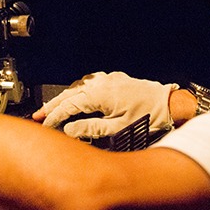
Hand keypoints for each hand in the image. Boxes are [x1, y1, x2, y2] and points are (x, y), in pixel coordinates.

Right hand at [32, 71, 177, 138]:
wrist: (170, 104)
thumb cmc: (149, 117)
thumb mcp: (118, 129)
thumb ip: (91, 129)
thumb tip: (70, 129)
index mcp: (100, 94)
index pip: (69, 106)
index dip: (54, 116)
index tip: (44, 124)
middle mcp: (102, 83)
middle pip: (70, 93)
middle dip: (53, 105)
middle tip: (39, 115)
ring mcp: (109, 79)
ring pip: (79, 86)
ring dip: (65, 96)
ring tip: (54, 107)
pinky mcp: (116, 80)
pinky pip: (91, 81)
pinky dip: (79, 89)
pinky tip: (78, 95)